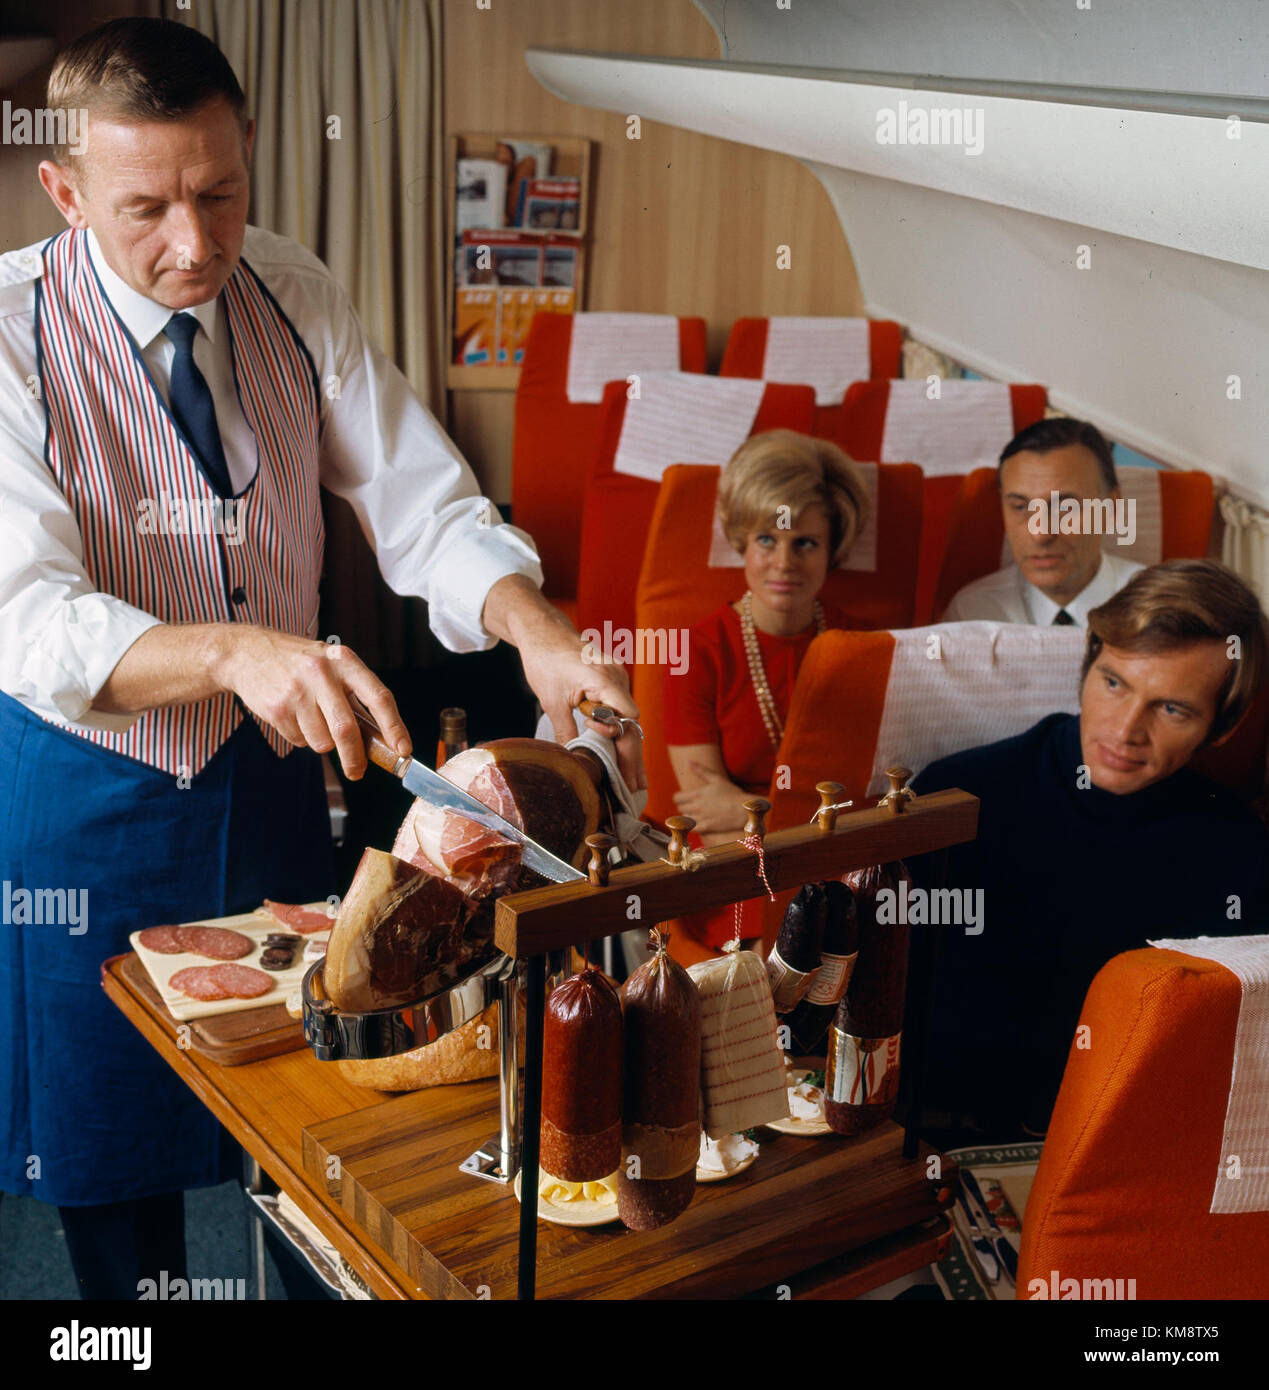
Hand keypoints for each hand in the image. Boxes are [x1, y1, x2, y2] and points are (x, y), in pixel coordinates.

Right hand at [214, 627, 409, 779]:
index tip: (403, 750)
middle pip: (347, 730)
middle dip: (356, 758)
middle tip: (358, 771)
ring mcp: (297, 690)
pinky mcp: (277, 707)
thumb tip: (381, 742)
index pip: (378, 697)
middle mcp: (322, 672)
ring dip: (322, 742)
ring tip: (311, 719)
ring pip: (322, 741)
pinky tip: (292, 715)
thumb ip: (356, 700)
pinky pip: (299, 740)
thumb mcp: (333, 667)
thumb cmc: (301, 664)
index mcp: (345, 660)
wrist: (247, 653)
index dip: (394, 727)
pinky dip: (301, 737)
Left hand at [521, 639, 646, 791]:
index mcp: (604, 679)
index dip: (619, 737)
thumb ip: (565, 730)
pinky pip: (622, 706)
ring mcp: (617, 675)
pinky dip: (620, 727)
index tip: (602, 749)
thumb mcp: (551, 701)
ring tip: (633, 777)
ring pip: (629, 715)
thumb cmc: (545, 660)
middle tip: (636, 786)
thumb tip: (571, 761)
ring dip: (627, 743)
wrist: (543, 631)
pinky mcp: (613, 677)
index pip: (628, 716)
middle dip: (633, 755)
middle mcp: (617, 676)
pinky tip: (619, 751)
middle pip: (633, 722)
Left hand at [672, 760, 749, 836]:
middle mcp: (696, 806)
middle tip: (691, 805)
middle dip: (683, 806)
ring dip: (687, 815)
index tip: (684, 798)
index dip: (679, 797)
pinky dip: (691, 826)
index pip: (677, 797)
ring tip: (695, 813)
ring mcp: (701, 818)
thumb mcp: (716, 779)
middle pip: (679, 808)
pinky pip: (691, 829)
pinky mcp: (706, 827)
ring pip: (684, 818)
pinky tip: (696, 823)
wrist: (743, 809)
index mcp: (697, 794)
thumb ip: (701, 770)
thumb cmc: (731, 793)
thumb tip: (689, 761)